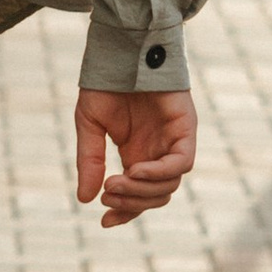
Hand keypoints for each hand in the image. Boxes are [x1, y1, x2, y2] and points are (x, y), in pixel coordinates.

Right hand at [75, 86, 196, 228]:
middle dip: (132, 202)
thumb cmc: (107, 83)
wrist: (121, 49)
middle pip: (157, 196)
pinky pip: (182, 162)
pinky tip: (135, 171)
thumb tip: (85, 199)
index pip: (139, 196)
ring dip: (142, 190)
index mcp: (138, 155)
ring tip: (115, 182)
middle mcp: (158, 153)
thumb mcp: (90, 126)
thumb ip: (90, 161)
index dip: (125, 212)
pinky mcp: (185, 128)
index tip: (104, 222)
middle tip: (107, 194)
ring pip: (170, 184)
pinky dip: (161, 173)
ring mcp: (174, 141)